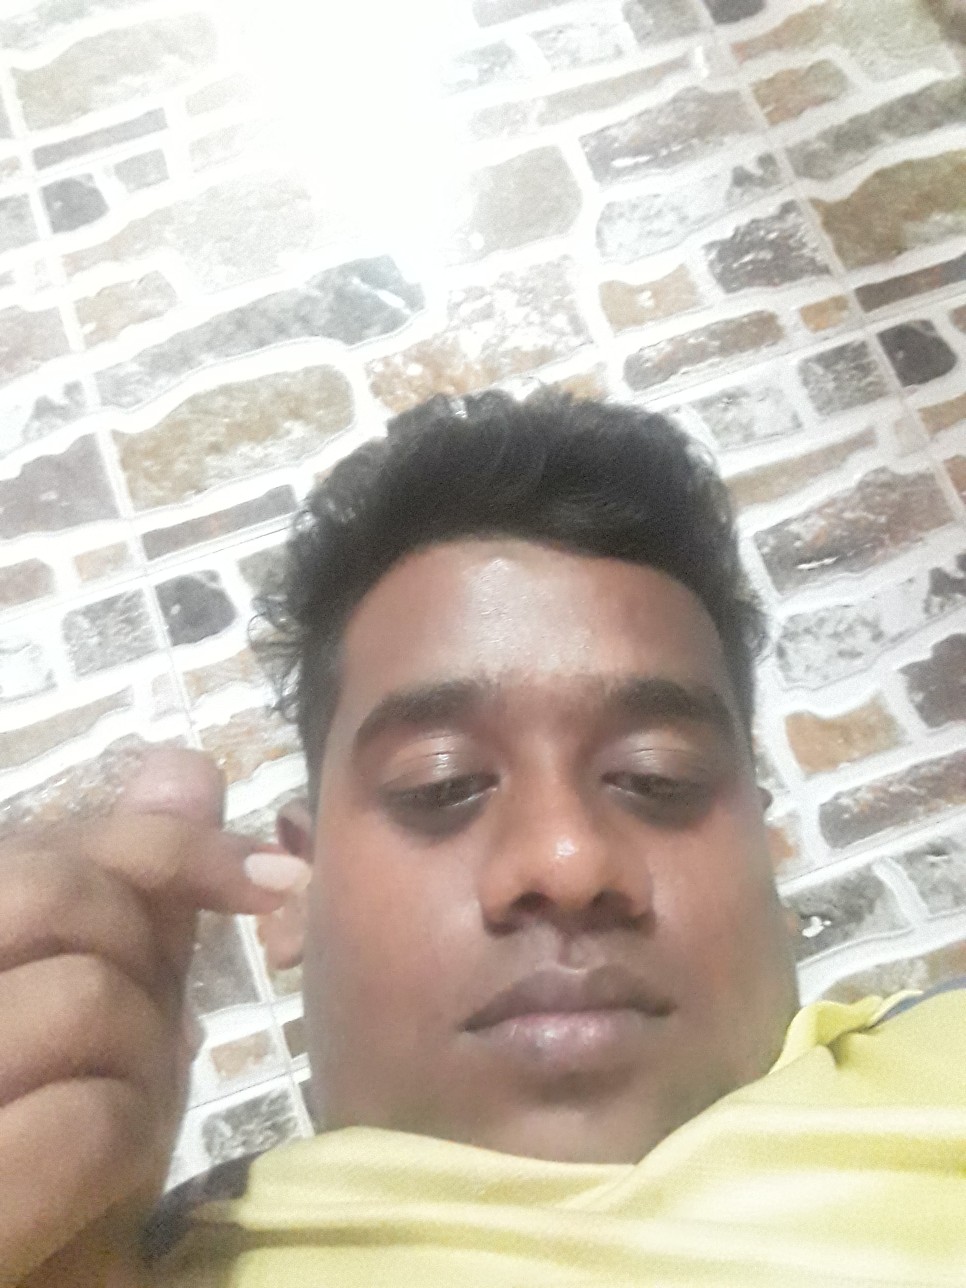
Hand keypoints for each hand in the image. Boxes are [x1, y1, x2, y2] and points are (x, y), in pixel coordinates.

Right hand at [0, 747, 309, 1284]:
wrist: (56, 1282)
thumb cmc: (60, 1166)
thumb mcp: (105, 1019)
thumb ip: (132, 899)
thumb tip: (185, 767)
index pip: (47, 847)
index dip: (173, 847)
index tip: (269, 881)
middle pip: (56, 895)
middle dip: (142, 964)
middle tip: (150, 1040)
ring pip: (84, 997)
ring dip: (142, 1070)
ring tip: (116, 1127)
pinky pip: (83, 1120)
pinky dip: (122, 1149)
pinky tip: (100, 1189)